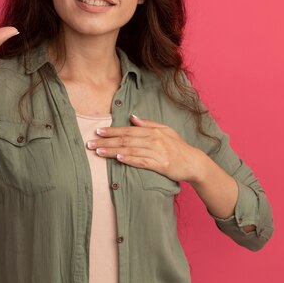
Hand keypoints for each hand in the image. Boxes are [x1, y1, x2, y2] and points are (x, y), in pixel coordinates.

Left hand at [85, 114, 205, 182]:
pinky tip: (119, 159)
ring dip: (113, 151)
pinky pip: (142, 161)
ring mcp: (157, 152)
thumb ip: (147, 124)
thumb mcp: (165, 130)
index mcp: (152, 131)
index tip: (98, 132)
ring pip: (130, 150)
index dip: (111, 131)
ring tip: (98, 152)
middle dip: (106, 142)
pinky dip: (130, 159)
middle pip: (125, 140)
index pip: (127, 130)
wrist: (193, 162)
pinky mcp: (160, 165)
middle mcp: (153, 140)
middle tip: (90, 143)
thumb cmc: (177, 146)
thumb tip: (132, 117)